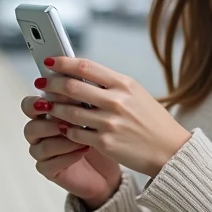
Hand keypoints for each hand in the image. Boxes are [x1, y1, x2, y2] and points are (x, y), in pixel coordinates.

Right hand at [20, 95, 121, 207]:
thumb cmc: (102, 135)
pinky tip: (83, 149)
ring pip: (39, 145)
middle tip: (64, 115)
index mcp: (48, 115)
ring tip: (82, 135)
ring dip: (61, 139)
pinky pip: (49, 164)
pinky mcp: (50, 171)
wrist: (112, 163)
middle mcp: (42, 133)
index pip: (32, 103)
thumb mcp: (96, 112)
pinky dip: (67, 155)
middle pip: (29, 123)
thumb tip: (81, 78)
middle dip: (47, 122)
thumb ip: (83, 96)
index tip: (60, 94)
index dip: (41, 98)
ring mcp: (44, 153)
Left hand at [39, 56, 192, 177]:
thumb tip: (80, 74)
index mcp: (124, 84)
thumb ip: (110, 84)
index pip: (86, 66)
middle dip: (52, 84)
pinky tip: (63, 127)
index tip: (50, 62)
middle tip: (42, 84)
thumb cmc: (151, 120)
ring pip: (69, 111)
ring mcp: (110, 122)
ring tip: (47, 107)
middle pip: (72, 86)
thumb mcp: (136, 93)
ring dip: (54, 108)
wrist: (169, 150)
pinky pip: (75, 133)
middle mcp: (116, 100)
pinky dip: (66, 130)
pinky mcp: (105, 143)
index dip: (63, 62)